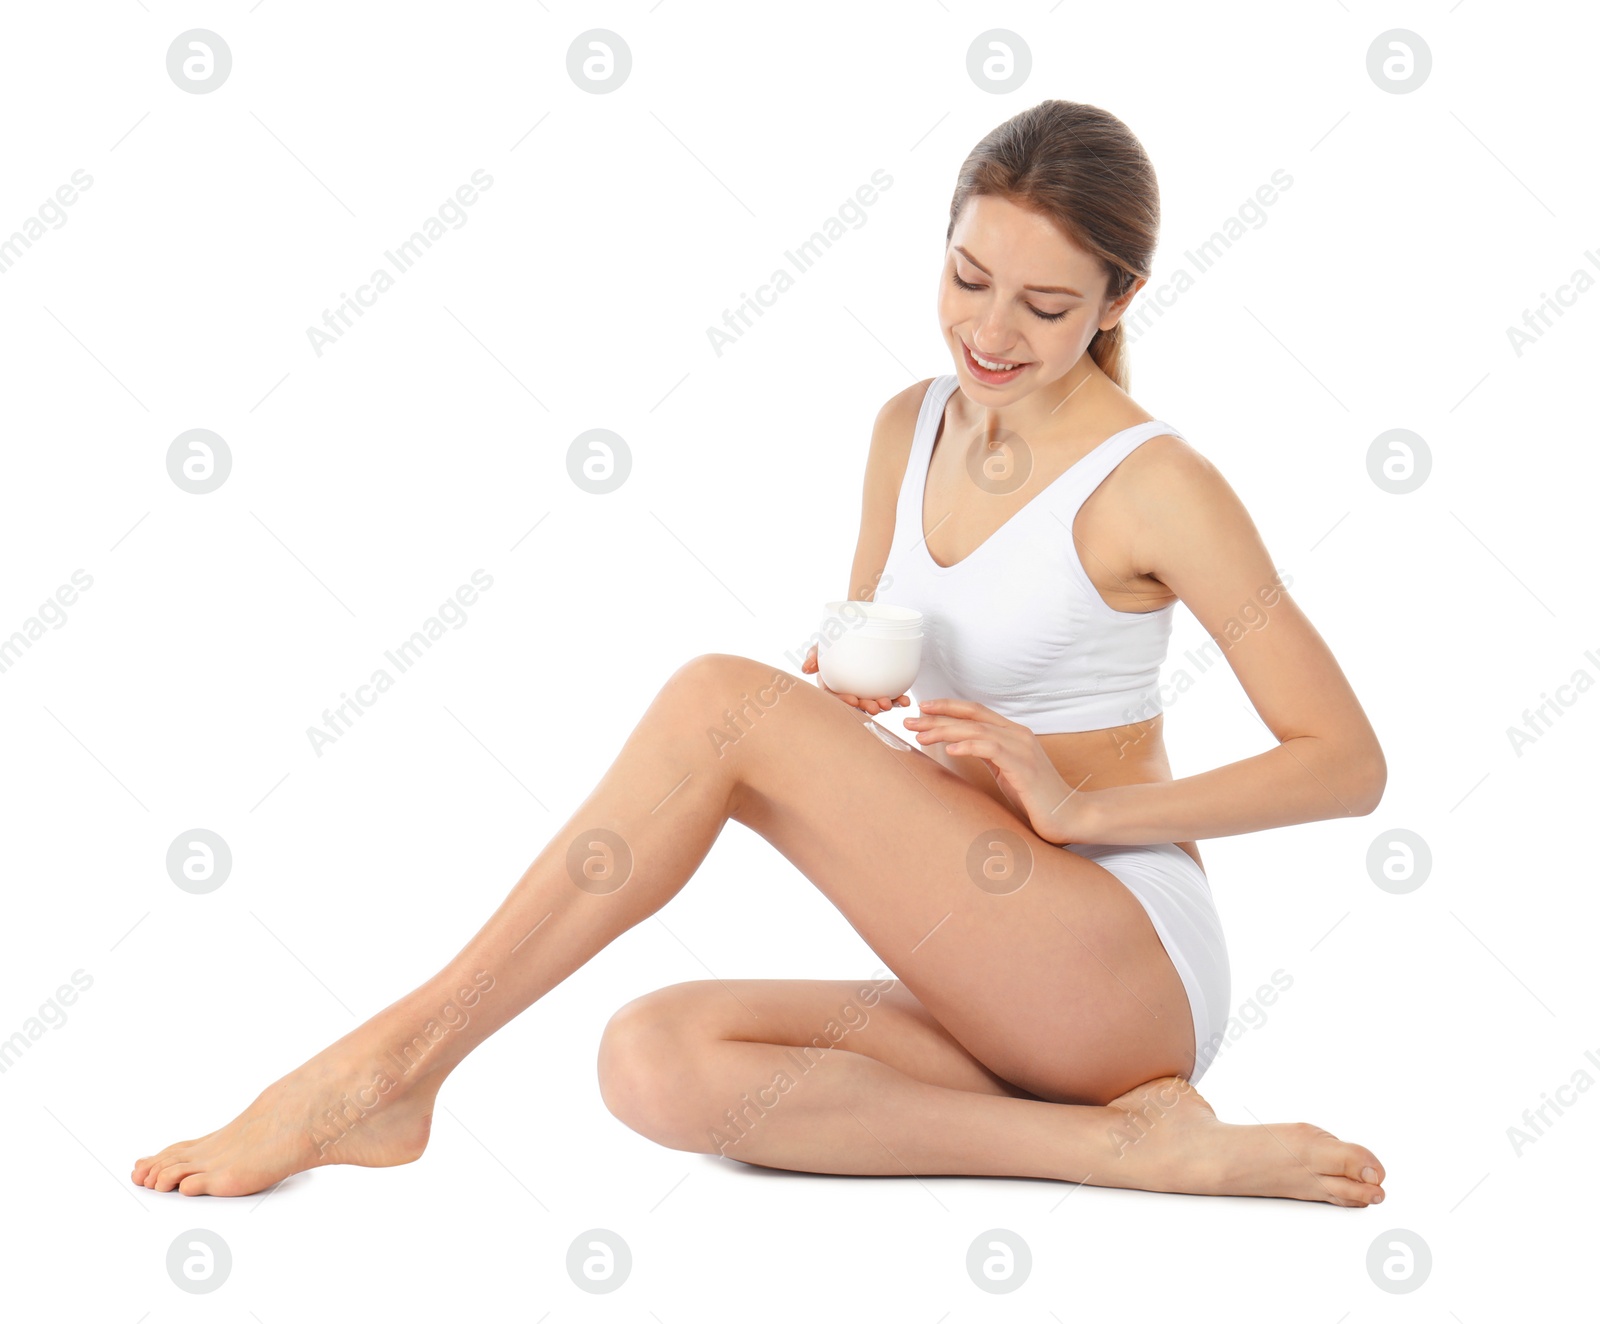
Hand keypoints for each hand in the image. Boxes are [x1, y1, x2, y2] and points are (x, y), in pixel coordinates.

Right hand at [802, 643, 910, 716]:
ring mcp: (866, 689)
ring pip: (874, 702)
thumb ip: (814, 655)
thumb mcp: (822, 644)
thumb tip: (806, 668)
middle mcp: (849, 690)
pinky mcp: (882, 686)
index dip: (844, 702)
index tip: (853, 700)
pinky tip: (906, 701)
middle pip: (857, 703)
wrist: (857, 625)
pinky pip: (890, 695)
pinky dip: (899, 700)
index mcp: (832, 685)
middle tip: (875, 707)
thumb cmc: (835, 639)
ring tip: (890, 703)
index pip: (835, 698)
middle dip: (866, 707)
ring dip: (882, 706)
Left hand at [903, 697, 1095, 843]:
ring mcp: (1022, 749)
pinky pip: (992, 750)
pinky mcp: (1024, 767)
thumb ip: (989, 755)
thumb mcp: (1006, 771)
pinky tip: (951, 750)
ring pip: (977, 731)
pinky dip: (970, 747)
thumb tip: (959, 747)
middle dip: (938, 717)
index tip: (923, 708)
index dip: (949, 707)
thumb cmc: (1036, 798)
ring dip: (946, 731)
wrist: (1070, 816)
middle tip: (910, 721)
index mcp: (1013, 734)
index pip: (976, 712)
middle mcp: (1018, 736)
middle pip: (972, 717)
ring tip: (921, 735)